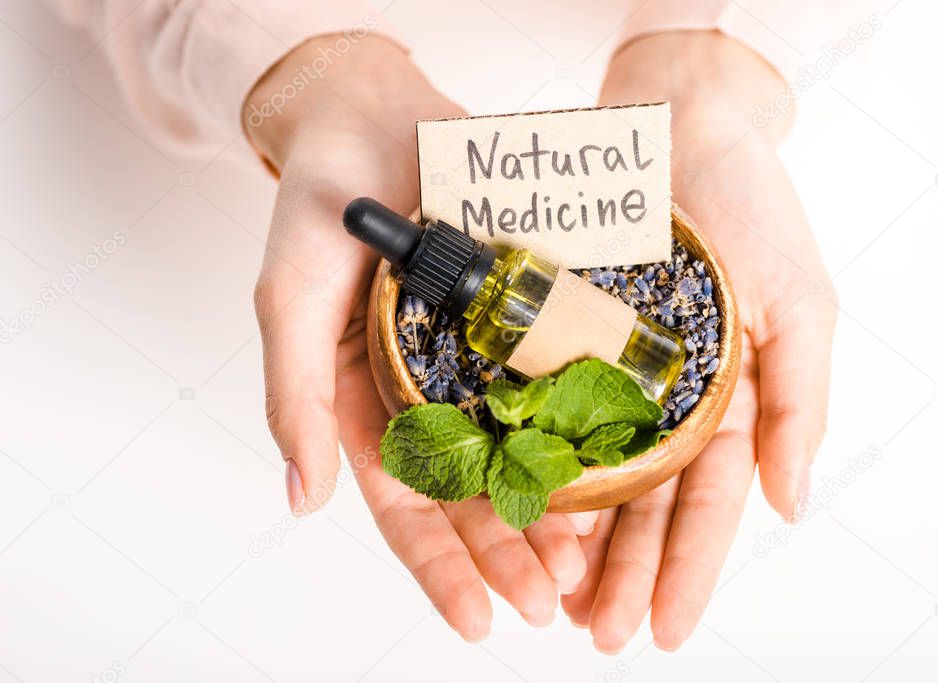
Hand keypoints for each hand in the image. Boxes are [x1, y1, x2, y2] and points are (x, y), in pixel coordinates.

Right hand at [246, 35, 596, 640]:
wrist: (378, 112)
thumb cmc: (321, 204)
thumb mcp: (291, 295)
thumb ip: (292, 393)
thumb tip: (302, 500)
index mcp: (364, 402)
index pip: (402, 505)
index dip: (440, 567)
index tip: (479, 621)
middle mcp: (427, 391)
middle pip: (471, 493)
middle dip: (509, 552)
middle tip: (552, 601)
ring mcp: (478, 356)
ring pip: (521, 450)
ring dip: (552, 508)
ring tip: (589, 561)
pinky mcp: (522, 315)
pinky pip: (555, 380)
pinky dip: (580, 427)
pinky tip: (612, 466)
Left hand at [561, 31, 837, 651]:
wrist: (675, 121)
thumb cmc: (748, 203)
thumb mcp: (798, 300)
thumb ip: (798, 401)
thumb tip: (793, 503)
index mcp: (725, 400)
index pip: (707, 505)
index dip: (687, 570)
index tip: (662, 629)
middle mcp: (661, 398)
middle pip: (640, 506)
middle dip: (620, 574)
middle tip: (596, 633)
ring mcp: (606, 371)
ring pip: (585, 474)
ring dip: (571, 539)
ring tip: (553, 596)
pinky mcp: (554, 338)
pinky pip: (537, 411)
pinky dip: (527, 464)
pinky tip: (516, 513)